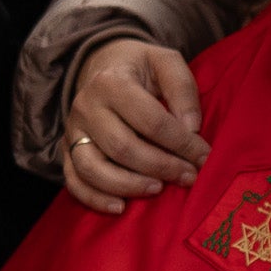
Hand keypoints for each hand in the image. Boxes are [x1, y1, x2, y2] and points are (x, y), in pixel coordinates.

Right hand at [64, 37, 205, 213]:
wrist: (102, 65)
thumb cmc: (140, 68)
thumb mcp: (165, 62)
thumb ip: (182, 89)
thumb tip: (191, 128)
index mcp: (111, 82)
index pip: (151, 121)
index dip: (181, 143)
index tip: (204, 156)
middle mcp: (86, 107)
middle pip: (123, 147)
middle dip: (161, 166)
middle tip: (189, 176)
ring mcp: (73, 131)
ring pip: (93, 168)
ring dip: (129, 185)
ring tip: (159, 189)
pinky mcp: (66, 150)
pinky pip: (74, 180)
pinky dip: (94, 198)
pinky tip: (121, 207)